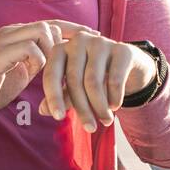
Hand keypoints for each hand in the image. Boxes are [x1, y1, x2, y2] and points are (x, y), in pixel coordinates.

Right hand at [0, 21, 64, 120]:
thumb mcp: (26, 68)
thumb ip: (41, 57)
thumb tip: (63, 51)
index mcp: (15, 33)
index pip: (48, 23)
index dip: (68, 34)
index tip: (79, 48)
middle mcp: (9, 31)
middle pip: (48, 25)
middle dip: (60, 45)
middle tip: (59, 65)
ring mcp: (2, 40)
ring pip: (41, 31)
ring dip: (49, 52)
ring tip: (44, 69)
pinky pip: (29, 47)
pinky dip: (38, 60)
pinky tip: (33, 72)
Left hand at [36, 20, 156, 131]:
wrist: (127, 64)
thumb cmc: (95, 76)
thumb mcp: (75, 86)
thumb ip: (60, 96)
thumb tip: (42, 110)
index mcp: (61, 49)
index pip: (51, 75)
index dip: (53, 98)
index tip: (59, 118)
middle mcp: (79, 41)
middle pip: (74, 80)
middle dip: (82, 109)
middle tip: (90, 128)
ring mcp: (101, 43)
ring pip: (93, 82)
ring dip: (99, 107)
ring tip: (105, 120)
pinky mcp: (122, 49)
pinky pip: (114, 80)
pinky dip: (114, 98)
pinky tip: (115, 107)